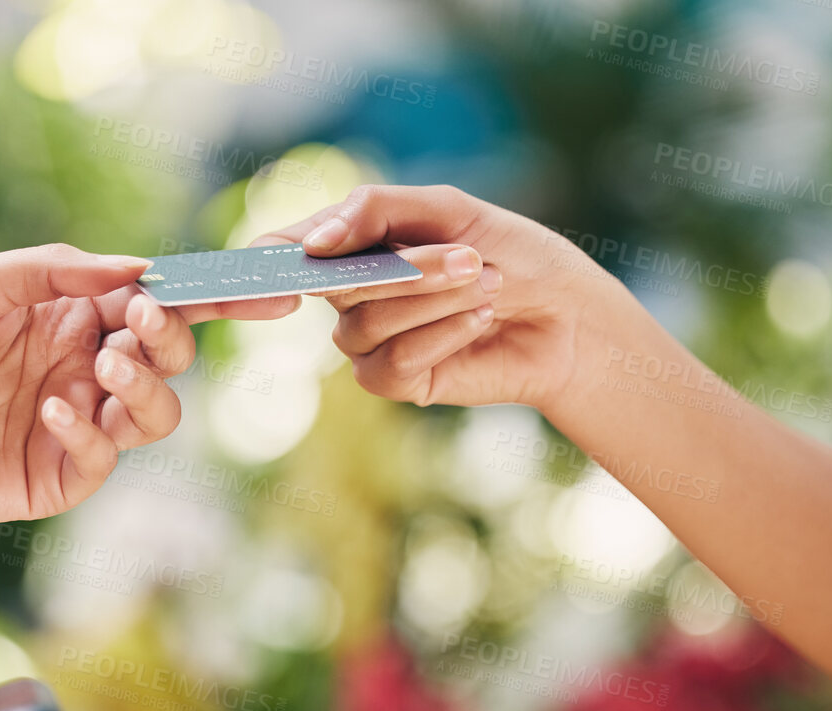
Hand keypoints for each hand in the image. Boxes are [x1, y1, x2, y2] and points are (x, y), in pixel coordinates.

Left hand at [0, 244, 296, 565]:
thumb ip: (53, 271)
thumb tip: (137, 268)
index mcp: (63, 316)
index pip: (151, 302)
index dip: (209, 295)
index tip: (261, 284)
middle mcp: (78, 369)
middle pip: (170, 356)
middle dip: (171, 337)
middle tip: (133, 324)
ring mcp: (72, 427)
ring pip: (156, 412)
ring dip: (147, 385)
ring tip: (101, 366)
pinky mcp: (54, 479)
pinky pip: (106, 457)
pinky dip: (93, 430)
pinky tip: (50, 412)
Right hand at [253, 185, 637, 413]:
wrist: (566, 314)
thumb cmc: (509, 251)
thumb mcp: (447, 209)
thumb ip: (375, 210)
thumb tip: (313, 243)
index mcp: (350, 244)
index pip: (282, 250)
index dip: (265, 259)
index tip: (278, 261)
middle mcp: (347, 294)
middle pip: (333, 283)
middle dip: (407, 268)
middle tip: (469, 254)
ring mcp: (366, 341)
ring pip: (368, 323)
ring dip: (435, 300)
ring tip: (488, 283)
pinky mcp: (393, 381)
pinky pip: (393, 362)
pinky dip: (443, 336)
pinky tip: (480, 320)